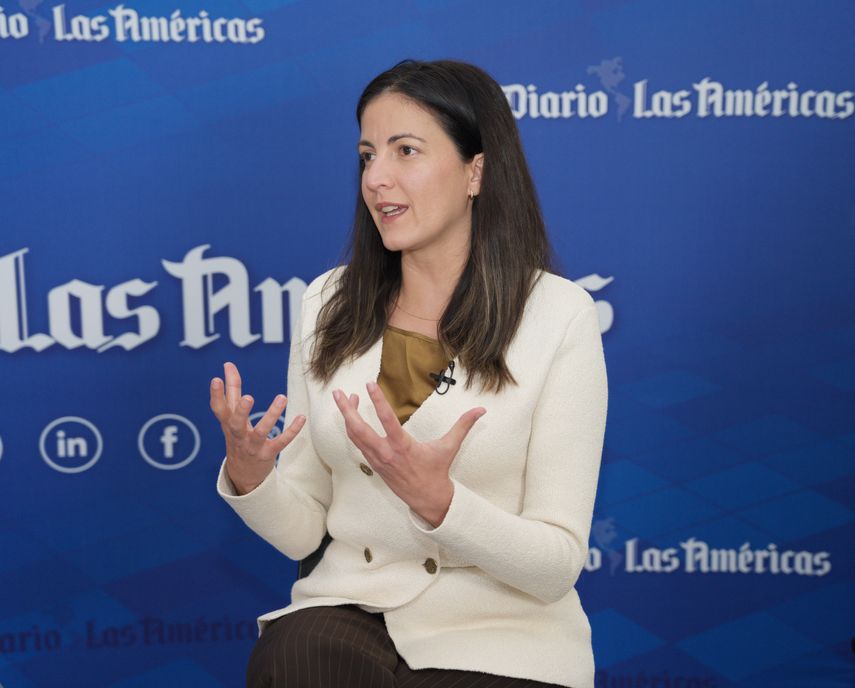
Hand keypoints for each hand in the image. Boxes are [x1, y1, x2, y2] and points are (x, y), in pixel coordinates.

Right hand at [210, 362, 306, 494]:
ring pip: (261, 432)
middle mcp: (238, 435)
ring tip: (282, 397)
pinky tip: (301, 418)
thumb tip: (227, 364)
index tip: (216, 379)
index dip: (216, 395)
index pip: (219, 409)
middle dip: (241, 411)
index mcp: (228, 424)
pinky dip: (291, 431)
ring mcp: (252, 446)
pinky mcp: (267, 454)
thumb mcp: (231, 416)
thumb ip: (231, 390)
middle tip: (248, 397)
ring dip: (271, 416)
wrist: (242, 474)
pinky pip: (280, 442)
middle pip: (236, 424)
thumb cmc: (238, 436)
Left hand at [332, 381, 485, 526]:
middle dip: (346, 411)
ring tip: (344, 398)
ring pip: (355, 436)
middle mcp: (386, 453)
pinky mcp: (373, 464)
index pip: (387, 420)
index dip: (377, 401)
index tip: (369, 384)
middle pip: (359, 430)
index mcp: (404, 447)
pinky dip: (352, 429)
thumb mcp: (449, 447)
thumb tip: (481, 410)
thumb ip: (463, 426)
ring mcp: (377, 459)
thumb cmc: (437, 471)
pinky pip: (357, 444)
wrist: (427, 499)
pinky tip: (352, 416)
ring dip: (347, 417)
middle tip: (338, 393)